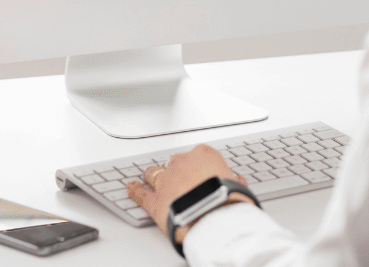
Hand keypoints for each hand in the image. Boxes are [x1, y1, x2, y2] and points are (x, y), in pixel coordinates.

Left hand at [126, 144, 254, 244]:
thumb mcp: (237, 187)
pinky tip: (131, 188)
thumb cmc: (227, 198)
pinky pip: (141, 194)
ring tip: (148, 175)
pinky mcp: (155, 201)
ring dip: (152, 175)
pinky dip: (135, 191)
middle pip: (175, 162)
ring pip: (154, 173)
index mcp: (204, 155)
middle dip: (176, 169)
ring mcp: (166, 180)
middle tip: (179, 176)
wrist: (211, 214)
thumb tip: (237, 182)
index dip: (199, 165)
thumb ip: (234, 181)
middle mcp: (182, 163)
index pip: (199, 155)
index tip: (201, 171)